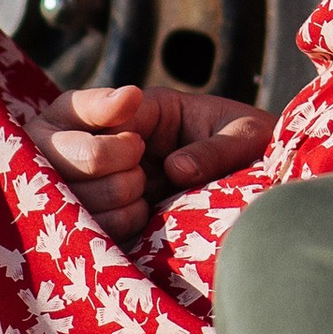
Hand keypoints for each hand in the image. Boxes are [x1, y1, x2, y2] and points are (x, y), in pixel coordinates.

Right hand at [30, 82, 276, 249]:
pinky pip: (85, 225)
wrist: (270, 195)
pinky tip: (140, 221)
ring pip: (64, 188)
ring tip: (143, 200)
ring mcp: (110, 183)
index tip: (137, 145)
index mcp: (146, 111)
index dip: (103, 122)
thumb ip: (214, 148)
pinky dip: (105, 225)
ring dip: (102, 194)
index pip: (93, 107)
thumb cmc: (260, 150)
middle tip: (139, 170)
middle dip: (97, 159)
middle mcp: (118, 143)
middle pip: (62, 147)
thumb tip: (174, 169)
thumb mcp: (246, 137)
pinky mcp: (113, 221)